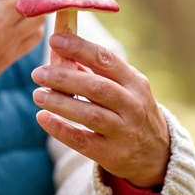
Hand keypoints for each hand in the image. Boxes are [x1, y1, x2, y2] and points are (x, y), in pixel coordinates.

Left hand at [31, 32, 170, 188]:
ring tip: (37, 94)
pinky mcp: (113, 154)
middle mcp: (132, 105)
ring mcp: (124, 131)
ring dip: (60, 103)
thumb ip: (94, 72)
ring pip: (90, 115)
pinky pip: (82, 141)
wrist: (157, 154)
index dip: (79, 48)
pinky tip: (43, 117)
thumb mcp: (123, 87)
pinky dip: (61, 129)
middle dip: (64, 78)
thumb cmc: (129, 110)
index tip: (54, 39)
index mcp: (134, 82)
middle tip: (38, 73)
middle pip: (97, 88)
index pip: (106, 59)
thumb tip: (59, 53)